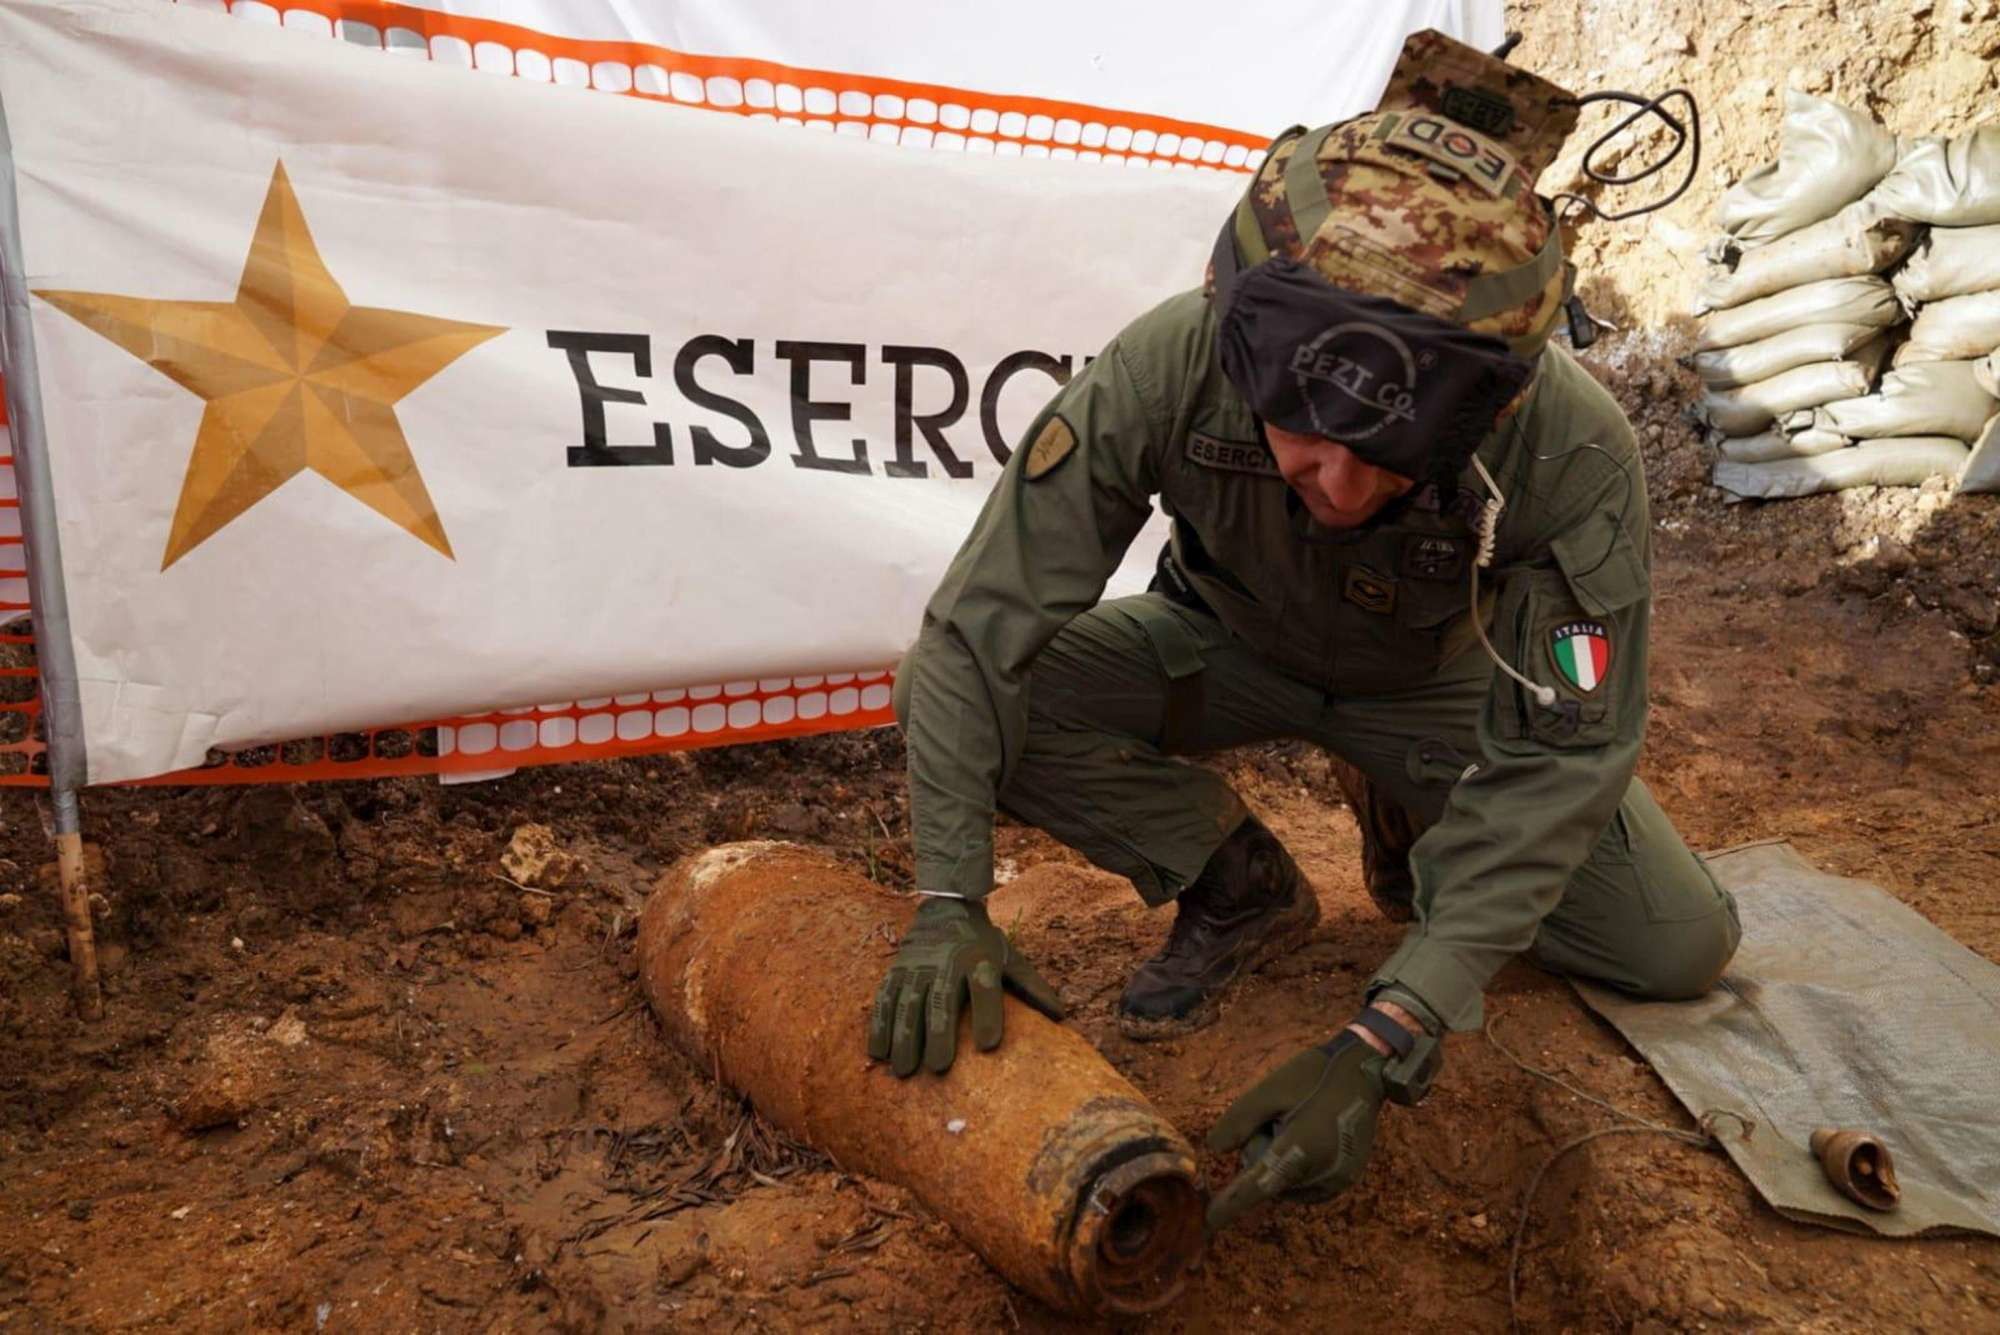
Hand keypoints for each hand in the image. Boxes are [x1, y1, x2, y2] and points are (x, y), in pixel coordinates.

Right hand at [866, 897, 1064, 1077]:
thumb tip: (1062, 1016)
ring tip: (904, 1070)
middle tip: (938, 1068)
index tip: (988, 1046)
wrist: (945, 908)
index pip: (985, 987)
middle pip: (941, 1000)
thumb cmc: (982, 944)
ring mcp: (917, 967)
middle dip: (939, 1034)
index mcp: (980, 961)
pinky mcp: (895, 971)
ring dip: (904, 1037)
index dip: (987, 1015)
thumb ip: (1032, 986)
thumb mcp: (1010, 958)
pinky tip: (878, 1054)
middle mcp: (946, 963)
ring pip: (908, 1003)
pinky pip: (884, 1000)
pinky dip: (879, 1026)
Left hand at [1204, 1031, 1386, 1231]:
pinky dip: (1297, 1167)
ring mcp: (1337, 1180)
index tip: (1208, 1223)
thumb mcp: (1270, 1090)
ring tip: (1300, 1124)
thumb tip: (1214, 1150)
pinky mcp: (1346, 1180)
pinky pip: (1305, 1185)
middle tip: (1278, 1118)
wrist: (1364, 1071)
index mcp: (1301, 1150)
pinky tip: (1310, 1135)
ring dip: (1280, 1161)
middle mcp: (1322, 1174)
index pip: (1257, 1186)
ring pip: (1286, 1184)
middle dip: (1261, 1154)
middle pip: (1269, 1181)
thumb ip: (1239, 1121)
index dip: (1230, 1205)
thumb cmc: (1314, 1076)